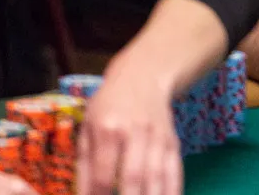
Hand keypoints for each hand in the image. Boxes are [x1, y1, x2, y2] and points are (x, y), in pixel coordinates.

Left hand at [77, 50, 181, 194]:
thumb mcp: (88, 127)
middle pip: (134, 178)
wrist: (143, 76)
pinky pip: (174, 171)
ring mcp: (158, 138)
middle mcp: (135, 132)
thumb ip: (83, 164)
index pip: (103, 175)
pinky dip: (172, 191)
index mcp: (108, 129)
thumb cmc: (109, 104)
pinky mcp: (173, 142)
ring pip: (157, 177)